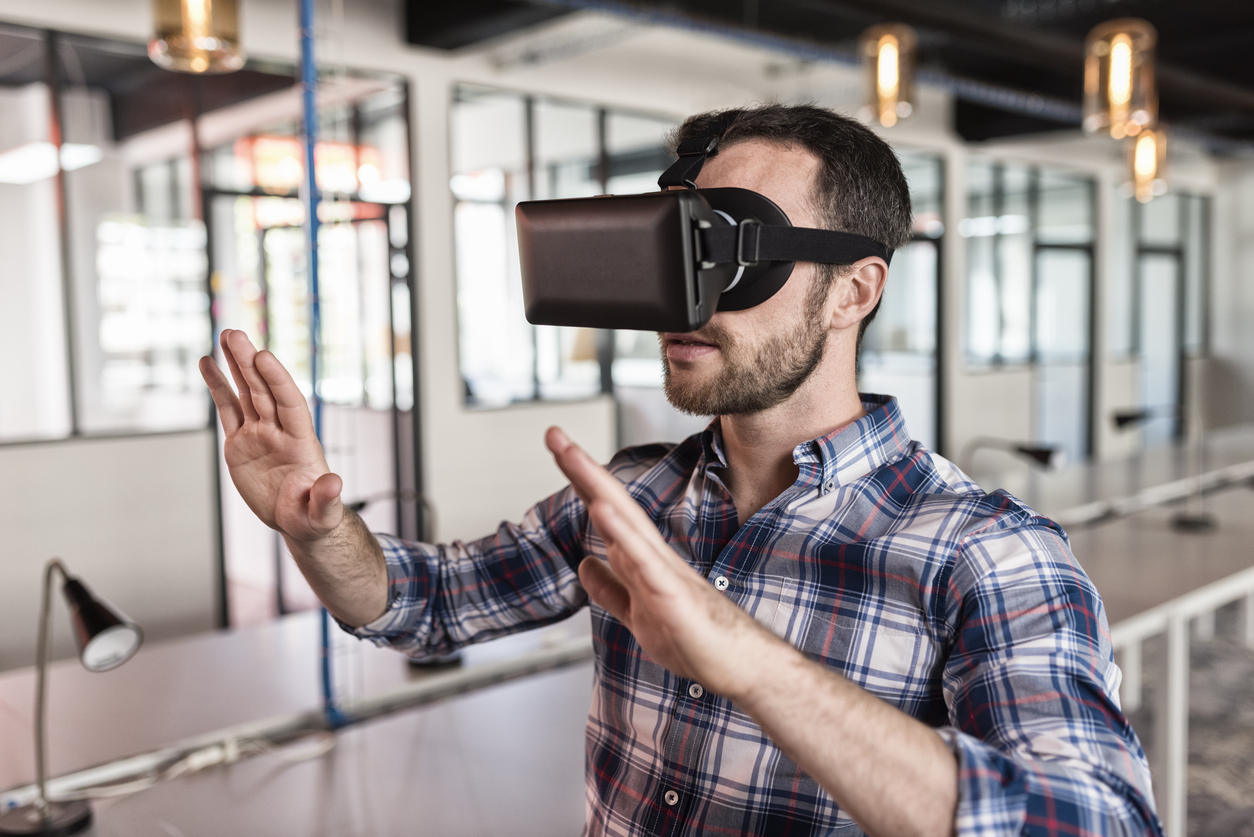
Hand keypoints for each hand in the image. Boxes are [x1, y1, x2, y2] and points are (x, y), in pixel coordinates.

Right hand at [200, 330, 343, 542]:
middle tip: (236, 334)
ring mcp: (260, 433)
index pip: (289, 403)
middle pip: (264, 391)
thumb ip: (326, 496)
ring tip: (226, 335)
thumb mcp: (322, 512)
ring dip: (236, 365)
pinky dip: (219, 386)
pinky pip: (228, 409)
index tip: (263, 355)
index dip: (278, 380)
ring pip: (246, 392)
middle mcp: (280, 430)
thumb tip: (334, 482)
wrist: (299, 520)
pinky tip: (209, 363)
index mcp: (301, 442)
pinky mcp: (241, 442)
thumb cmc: (315, 516)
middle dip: (250, 363)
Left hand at [545, 426, 783, 699]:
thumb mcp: (636, 614)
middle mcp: (651, 556)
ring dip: (597, 486)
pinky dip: (621, 532)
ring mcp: (663, 571)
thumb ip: (611, 588)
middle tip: (554, 434)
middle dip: (581, 468)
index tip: (558, 448)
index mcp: (642, 560)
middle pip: (612, 502)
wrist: (738, 666)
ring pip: (626, 520)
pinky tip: (602, 508)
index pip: (606, 511)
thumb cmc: (695, 639)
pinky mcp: (671, 593)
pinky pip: (642, 559)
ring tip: (572, 456)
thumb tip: (584, 564)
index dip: (580, 481)